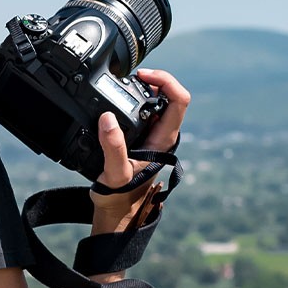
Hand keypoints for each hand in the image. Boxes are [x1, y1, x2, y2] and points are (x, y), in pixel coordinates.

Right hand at [89, 68, 190, 237]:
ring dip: (143, 89)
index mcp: (164, 140)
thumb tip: (107, 118)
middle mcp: (162, 135)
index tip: (142, 76)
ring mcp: (152, 135)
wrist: (118, 211)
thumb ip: (112, 147)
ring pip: (157, 102)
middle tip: (130, 75)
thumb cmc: (120, 196)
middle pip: (170, 96)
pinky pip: (143, 111)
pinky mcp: (140, 137)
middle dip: (153, 80)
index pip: (179, 100)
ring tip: (124, 82)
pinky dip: (133, 99)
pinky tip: (117, 98)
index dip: (165, 81)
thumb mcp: (115, 173)